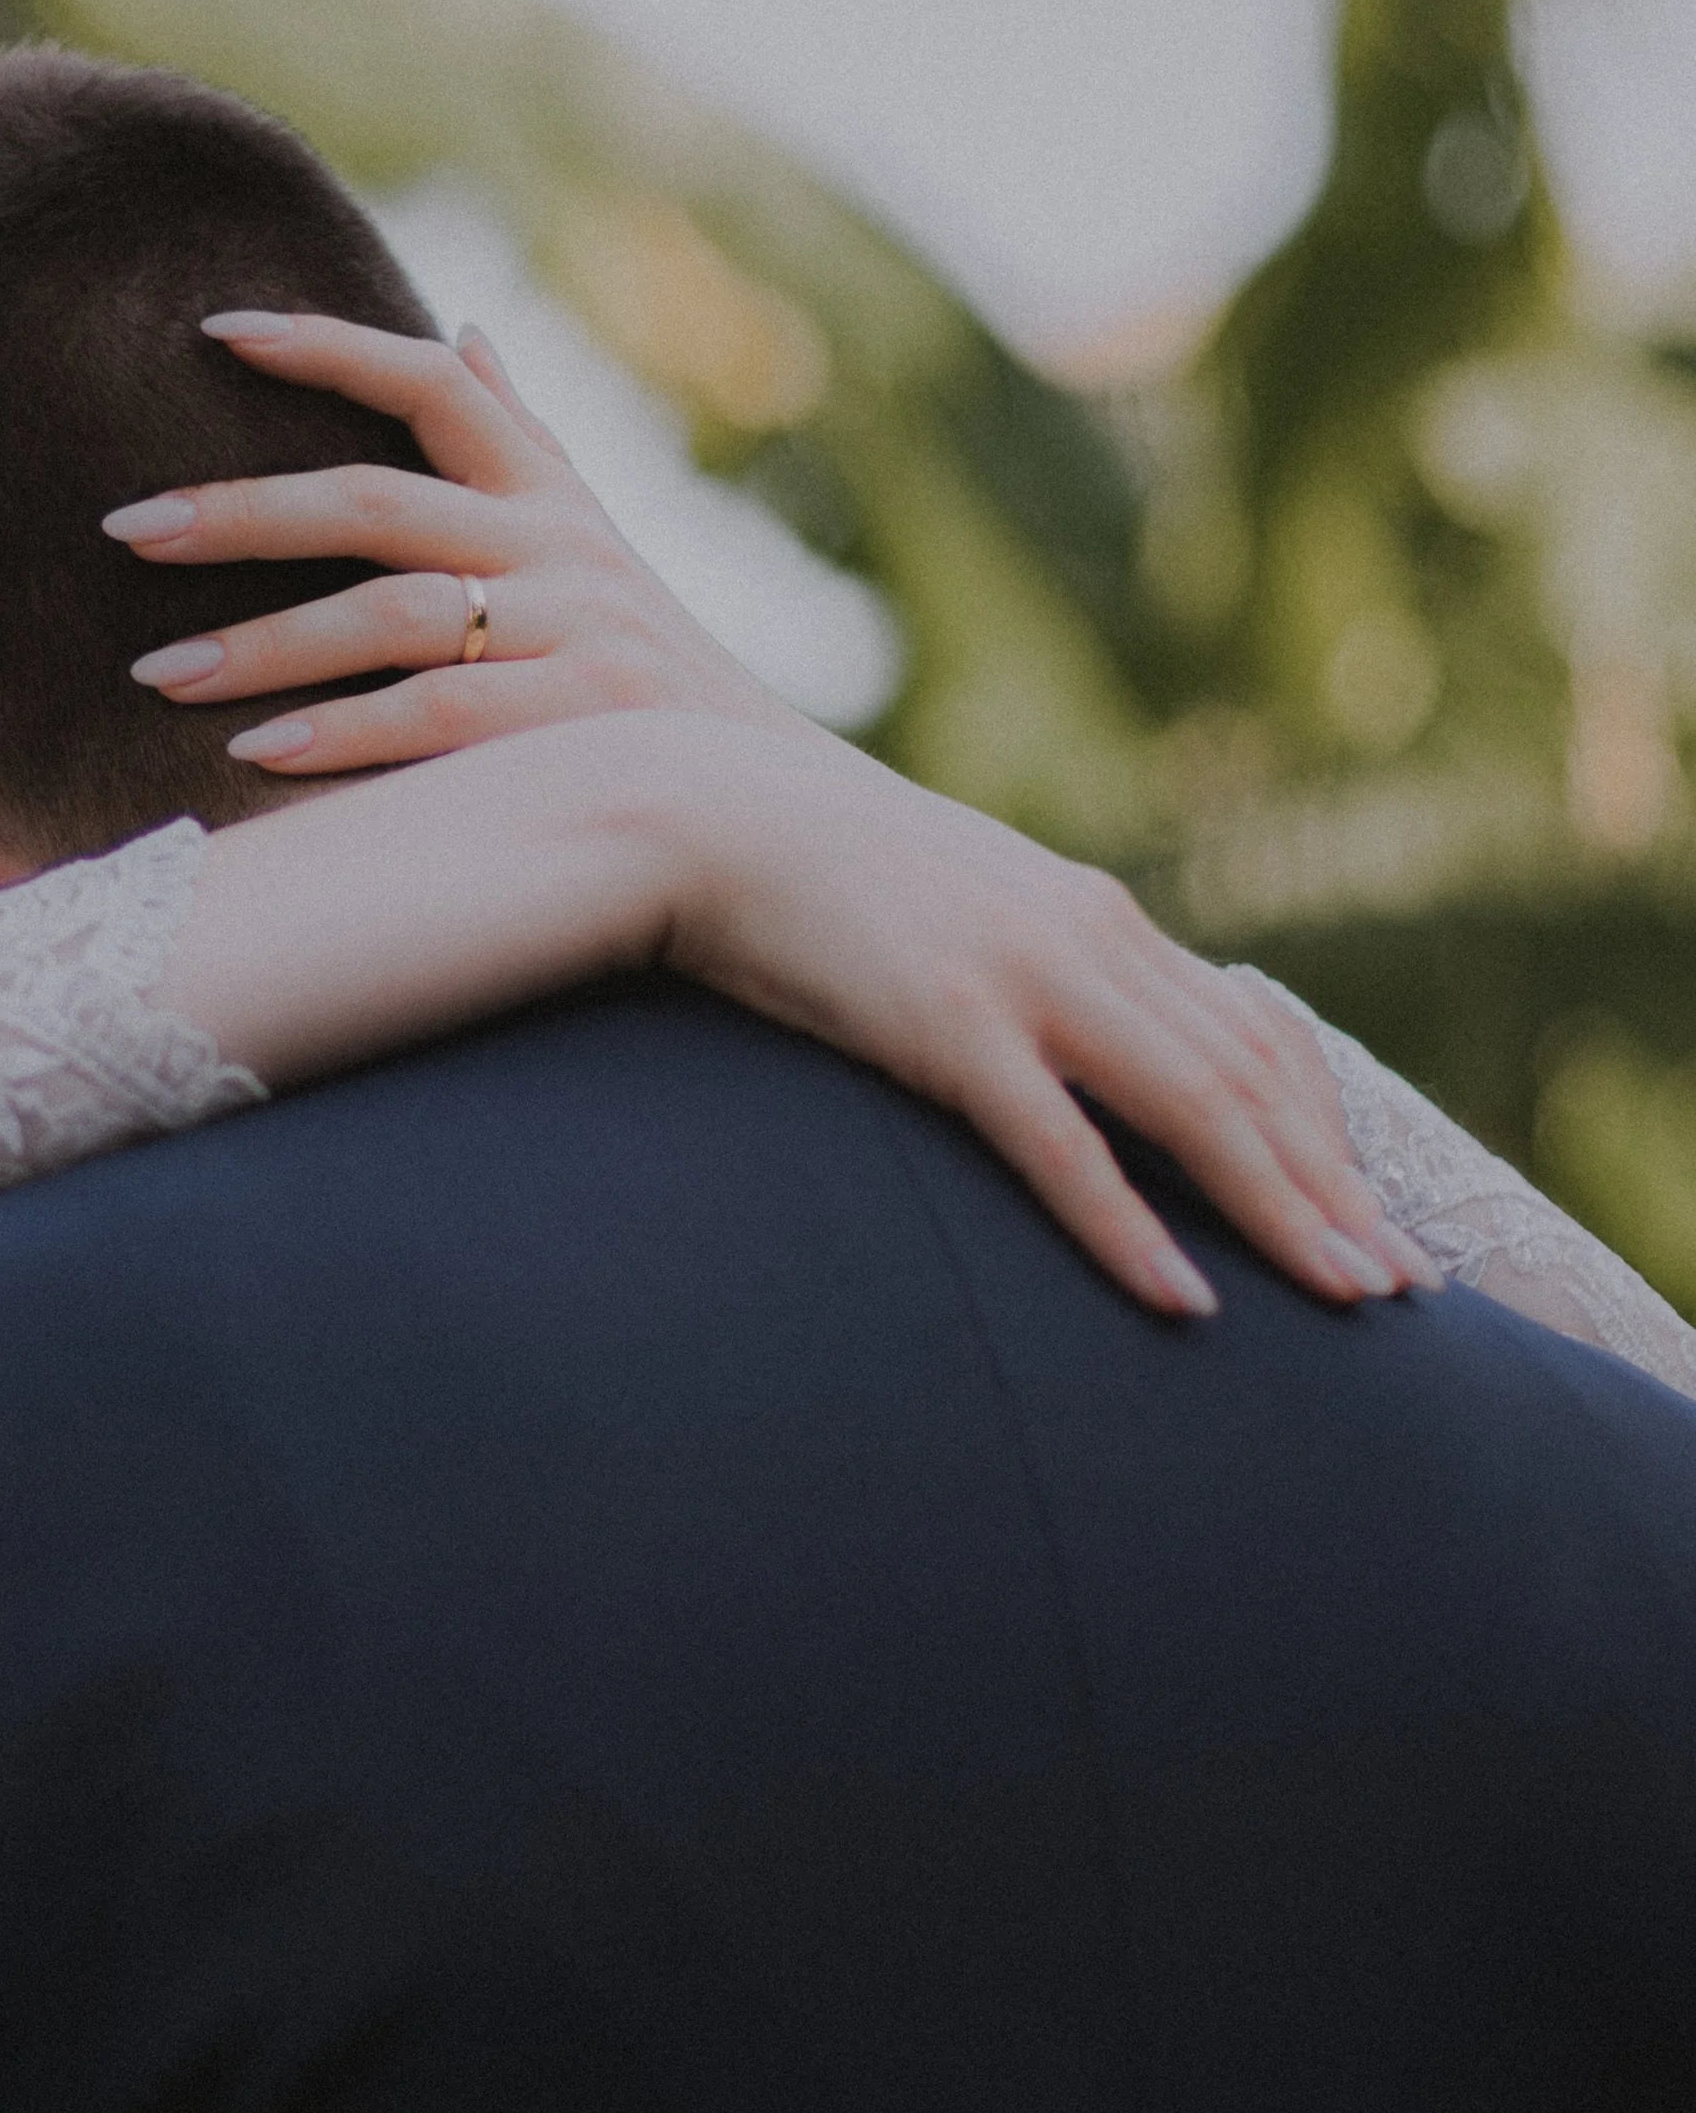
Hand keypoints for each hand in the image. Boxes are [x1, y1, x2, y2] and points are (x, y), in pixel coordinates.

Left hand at [102, 310, 810, 768]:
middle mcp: (559, 548)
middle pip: (379, 500)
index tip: (216, 327)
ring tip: (157, 671)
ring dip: (266, 644)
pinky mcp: (580, 721)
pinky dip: (343, 734)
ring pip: (393, 614)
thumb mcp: (597, 538)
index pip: (435, 383)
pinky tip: (258, 751)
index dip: (330, 346)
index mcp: (550, 495)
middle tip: (127, 529)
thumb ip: (524, 438)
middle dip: (245, 512)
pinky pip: (439, 718)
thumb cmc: (651, 672)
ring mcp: (573, 632)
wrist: (769, 803)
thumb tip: (467, 328)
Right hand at [653, 723, 1438, 1321]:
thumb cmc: (816, 877)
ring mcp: (1025, 978)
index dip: (1324, 1131)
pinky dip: (1133, 1226)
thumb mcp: (955, 909)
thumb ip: (1028, 964)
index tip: (1373, 1216)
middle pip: (1253, 1078)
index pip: (1251, 1035)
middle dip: (1338, 1187)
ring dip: (1283, 1210)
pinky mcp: (950, 1025)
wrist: (704, 814)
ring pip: (1196, 1107)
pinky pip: (1064, 1146)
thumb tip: (1071, 1039)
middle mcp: (1088, 938)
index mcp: (1094, 915)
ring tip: (1347, 1299)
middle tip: (1408, 1289)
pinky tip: (1183, 1297)